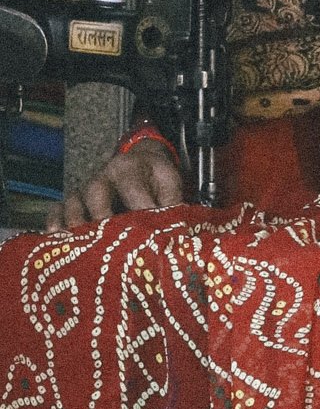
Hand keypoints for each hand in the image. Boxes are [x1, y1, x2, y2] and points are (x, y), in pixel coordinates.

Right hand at [46, 140, 185, 230]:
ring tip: (82, 248)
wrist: (140, 160)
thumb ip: (172, 203)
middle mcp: (103, 176)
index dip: (137, 210)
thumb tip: (176, 232)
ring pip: (73, 203)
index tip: (145, 234)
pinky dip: (55, 225)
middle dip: (100, 216)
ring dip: (76, 225)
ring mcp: (85, 189)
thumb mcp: (169, 183)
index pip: (131, 187)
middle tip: (108, 241)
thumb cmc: (155, 177)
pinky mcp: (72, 201)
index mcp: (129, 168)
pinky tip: (56, 242)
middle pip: (95, 192)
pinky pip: (56, 210)